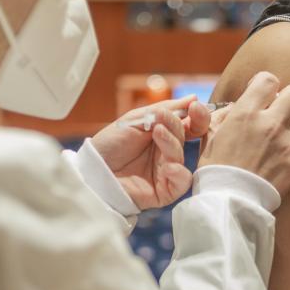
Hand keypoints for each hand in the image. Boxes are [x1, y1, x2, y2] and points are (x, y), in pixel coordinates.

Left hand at [91, 97, 211, 209]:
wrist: (92, 169)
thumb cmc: (110, 144)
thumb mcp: (136, 119)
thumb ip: (165, 109)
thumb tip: (193, 98)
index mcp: (163, 135)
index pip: (190, 125)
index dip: (197, 116)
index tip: (195, 106)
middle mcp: (167, 153)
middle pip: (186, 139)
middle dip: (177, 126)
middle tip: (162, 119)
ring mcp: (166, 173)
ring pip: (181, 158)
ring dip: (171, 143)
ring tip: (156, 133)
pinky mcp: (163, 192)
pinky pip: (181, 183)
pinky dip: (178, 173)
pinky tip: (168, 166)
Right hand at [199, 72, 289, 196]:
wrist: (225, 203)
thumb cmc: (214, 170)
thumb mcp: (207, 137)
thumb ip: (219, 115)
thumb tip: (233, 105)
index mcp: (246, 113)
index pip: (268, 79)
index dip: (266, 85)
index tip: (263, 96)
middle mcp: (270, 124)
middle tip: (283, 112)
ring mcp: (287, 145)